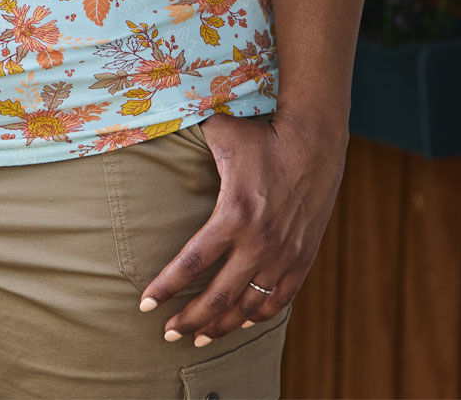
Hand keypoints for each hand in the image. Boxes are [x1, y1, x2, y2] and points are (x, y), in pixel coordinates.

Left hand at [137, 110, 347, 346]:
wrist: (314, 144)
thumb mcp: (220, 133)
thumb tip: (154, 122)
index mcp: (234, 214)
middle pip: (218, 296)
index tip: (145, 304)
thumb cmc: (262, 136)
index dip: (167, 287)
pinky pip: (277, 301)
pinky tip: (238, 324)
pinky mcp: (301, 260)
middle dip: (189, 319)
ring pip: (247, 307)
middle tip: (166, 334)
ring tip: (197, 338)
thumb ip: (186, 136)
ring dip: (220, 326)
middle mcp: (259, 242)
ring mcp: (283, 255)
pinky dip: (255, 317)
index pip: (192, 262)